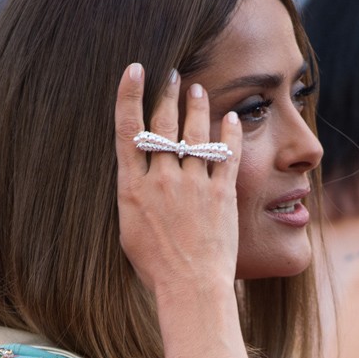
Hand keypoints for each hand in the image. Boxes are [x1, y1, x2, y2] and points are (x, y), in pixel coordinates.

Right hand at [114, 62, 241, 297]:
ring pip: (194, 133)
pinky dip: (229, 133)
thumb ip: (134, 197)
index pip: (127, 130)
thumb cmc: (156, 268)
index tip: (134, 70)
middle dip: (167, 93)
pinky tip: (231, 118)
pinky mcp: (221, 193)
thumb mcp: (129, 232)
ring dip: (196, 106)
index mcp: (133, 189)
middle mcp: (161, 180)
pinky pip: (226, 154)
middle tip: (171, 73)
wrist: (190, 287)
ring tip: (196, 88)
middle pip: (162, 124)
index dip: (129, 96)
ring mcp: (192, 185)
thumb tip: (136, 175)